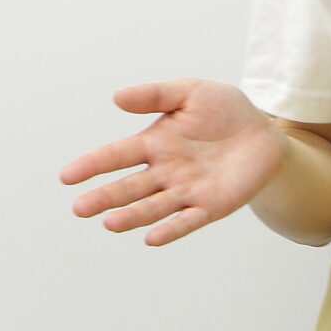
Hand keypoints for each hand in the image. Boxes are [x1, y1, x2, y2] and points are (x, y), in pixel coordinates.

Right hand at [60, 80, 283, 245]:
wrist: (264, 134)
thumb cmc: (224, 111)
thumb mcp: (190, 93)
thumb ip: (156, 95)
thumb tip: (116, 98)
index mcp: (154, 143)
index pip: (117, 155)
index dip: (92, 165)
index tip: (66, 176)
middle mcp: (164, 171)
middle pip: (129, 186)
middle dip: (105, 197)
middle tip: (80, 208)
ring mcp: (185, 191)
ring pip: (153, 206)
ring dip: (131, 216)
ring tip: (109, 223)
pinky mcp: (210, 206)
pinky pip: (187, 220)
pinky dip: (170, 230)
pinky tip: (151, 238)